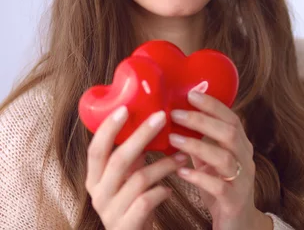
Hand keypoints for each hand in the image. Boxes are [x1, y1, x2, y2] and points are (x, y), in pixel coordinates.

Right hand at [85, 107, 188, 229]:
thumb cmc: (132, 206)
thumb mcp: (127, 179)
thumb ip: (133, 158)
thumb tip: (150, 123)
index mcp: (95, 179)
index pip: (95, 150)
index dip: (108, 129)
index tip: (125, 108)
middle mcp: (98, 194)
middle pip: (118, 159)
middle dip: (142, 136)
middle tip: (162, 117)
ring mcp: (110, 211)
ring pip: (139, 179)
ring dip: (165, 164)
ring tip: (184, 157)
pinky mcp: (126, 225)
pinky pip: (146, 201)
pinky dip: (162, 191)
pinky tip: (170, 190)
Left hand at [167, 84, 272, 229]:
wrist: (239, 225)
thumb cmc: (221, 189)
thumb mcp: (211, 163)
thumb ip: (201, 143)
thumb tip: (176, 119)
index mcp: (241, 147)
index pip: (231, 119)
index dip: (213, 105)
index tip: (191, 93)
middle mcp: (245, 160)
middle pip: (229, 133)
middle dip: (202, 120)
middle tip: (175, 113)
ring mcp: (242, 181)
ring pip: (224, 158)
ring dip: (197, 146)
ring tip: (173, 139)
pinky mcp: (234, 201)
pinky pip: (219, 187)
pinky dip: (199, 177)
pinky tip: (181, 172)